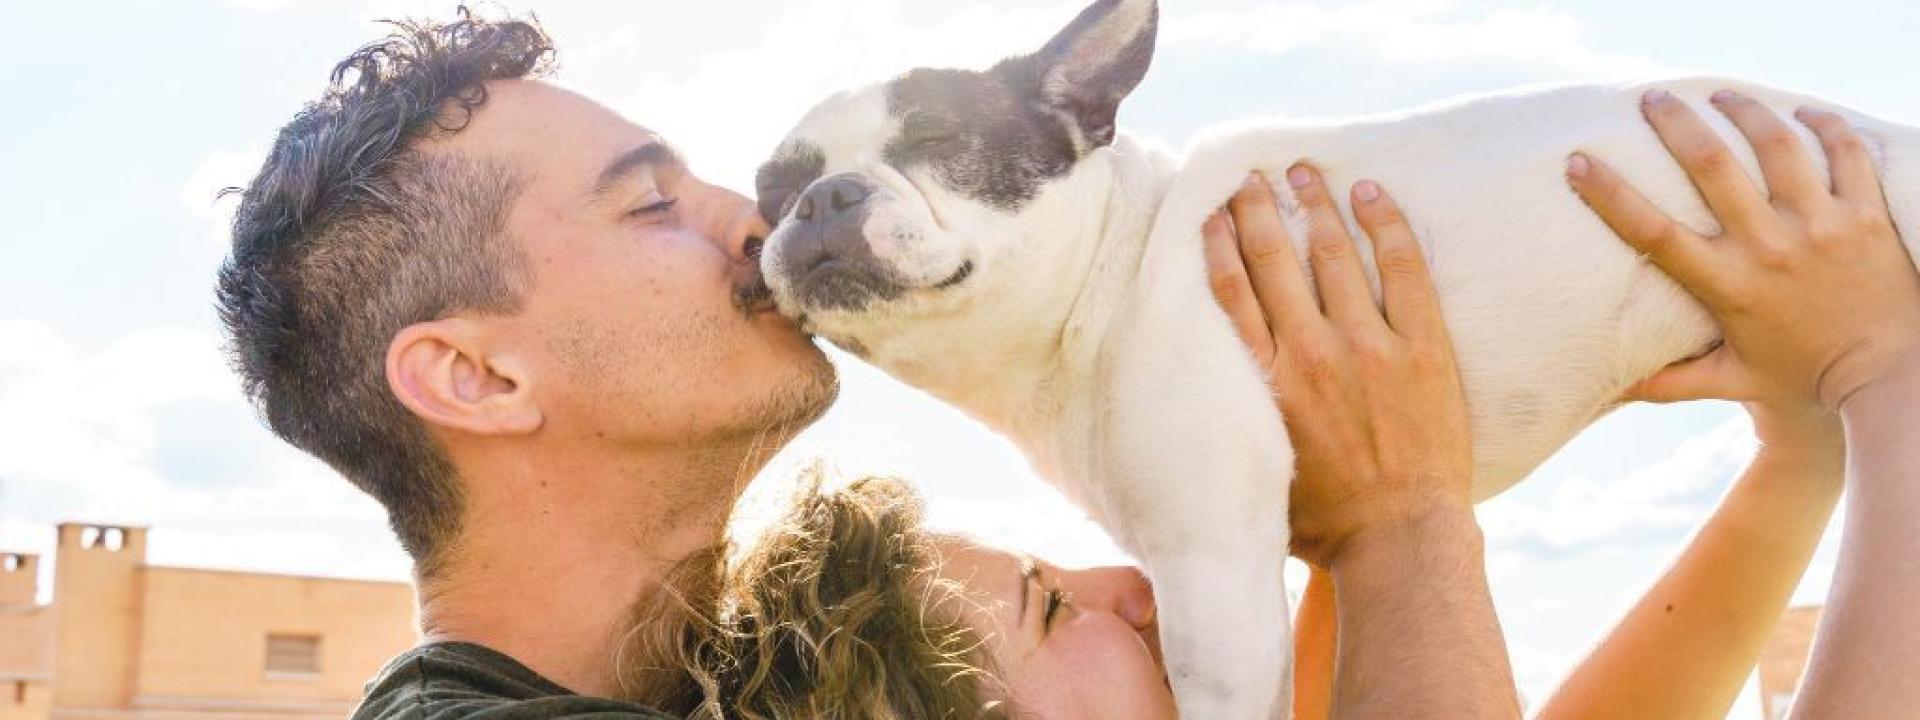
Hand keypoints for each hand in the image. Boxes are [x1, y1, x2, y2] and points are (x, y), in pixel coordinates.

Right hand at [1204, 165, 1474, 567]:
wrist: (1399, 541)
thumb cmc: (1324, 523)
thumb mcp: (1260, 468)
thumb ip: (1242, 423)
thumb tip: (1214, 404)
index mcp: (1266, 382)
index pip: (1232, 292)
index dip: (1220, 242)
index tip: (1213, 209)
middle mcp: (1309, 354)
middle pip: (1274, 261)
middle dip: (1259, 209)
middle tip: (1250, 173)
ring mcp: (1369, 347)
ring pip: (1333, 255)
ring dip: (1315, 205)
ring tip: (1304, 170)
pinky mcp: (1422, 350)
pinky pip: (1403, 272)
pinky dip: (1385, 227)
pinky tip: (1370, 194)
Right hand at [1571, 89, 1919, 416]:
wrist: (1888, 377)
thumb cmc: (1806, 378)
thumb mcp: (1733, 381)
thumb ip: (1671, 384)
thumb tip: (1614, 390)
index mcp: (1730, 285)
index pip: (1654, 233)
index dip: (1610, 195)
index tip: (1579, 162)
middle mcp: (1771, 248)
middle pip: (1713, 167)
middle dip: (1677, 124)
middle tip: (1654, 98)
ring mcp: (1822, 226)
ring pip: (1778, 146)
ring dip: (1745, 111)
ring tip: (1722, 94)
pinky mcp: (1867, 216)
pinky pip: (1846, 153)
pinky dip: (1824, 125)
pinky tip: (1803, 112)